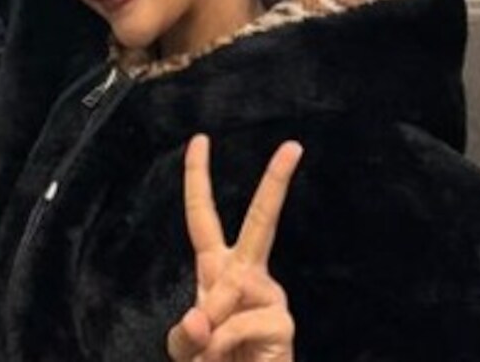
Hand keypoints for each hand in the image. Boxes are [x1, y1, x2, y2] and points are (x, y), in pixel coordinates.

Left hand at [166, 135, 302, 361]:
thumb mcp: (187, 348)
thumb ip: (186, 335)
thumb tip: (202, 318)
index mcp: (218, 269)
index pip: (203, 216)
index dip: (197, 178)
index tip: (199, 140)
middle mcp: (248, 274)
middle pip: (261, 220)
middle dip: (277, 182)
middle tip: (293, 145)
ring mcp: (271, 296)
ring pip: (230, 289)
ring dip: (211, 328)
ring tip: (214, 352)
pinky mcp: (284, 323)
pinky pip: (238, 324)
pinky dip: (222, 345)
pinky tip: (230, 357)